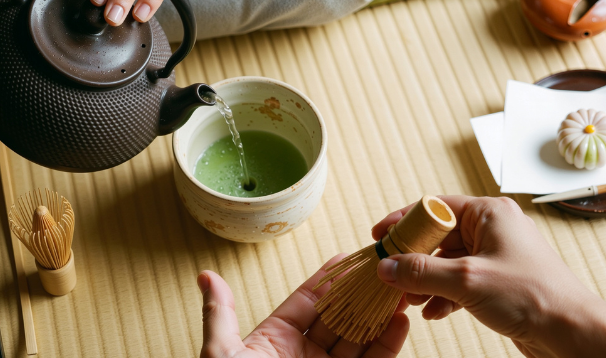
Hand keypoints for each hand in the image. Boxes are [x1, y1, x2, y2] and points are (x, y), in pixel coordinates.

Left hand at [198, 254, 408, 357]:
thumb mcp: (222, 357)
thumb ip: (220, 316)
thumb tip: (206, 276)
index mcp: (274, 341)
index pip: (308, 302)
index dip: (328, 280)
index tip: (347, 257)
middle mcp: (304, 357)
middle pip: (339, 317)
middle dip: (360, 292)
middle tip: (381, 268)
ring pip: (359, 340)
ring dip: (378, 315)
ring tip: (396, 289)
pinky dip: (387, 345)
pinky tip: (398, 323)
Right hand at [371, 196, 605, 357]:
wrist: (572, 332)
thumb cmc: (531, 296)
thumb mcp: (467, 281)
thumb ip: (421, 272)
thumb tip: (386, 266)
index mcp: (489, 213)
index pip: (435, 207)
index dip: (404, 221)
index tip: (380, 236)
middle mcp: (493, 229)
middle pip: (438, 236)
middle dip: (413, 259)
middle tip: (391, 274)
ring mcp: (497, 256)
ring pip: (448, 261)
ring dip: (427, 280)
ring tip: (410, 300)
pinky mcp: (500, 281)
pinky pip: (461, 280)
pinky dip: (444, 294)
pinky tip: (434, 312)